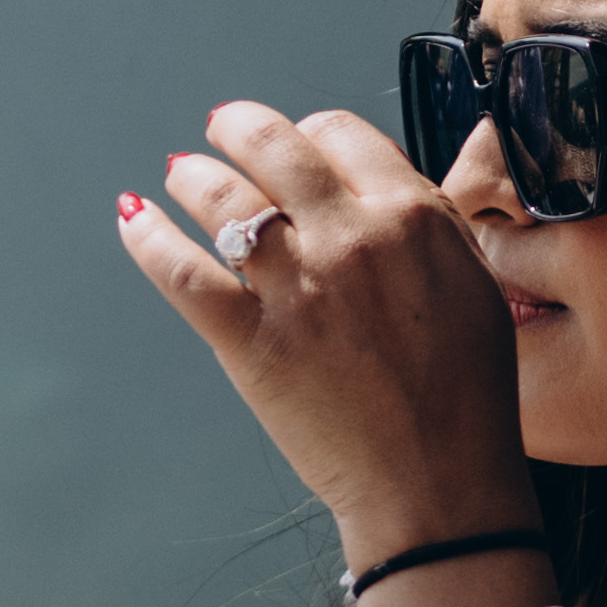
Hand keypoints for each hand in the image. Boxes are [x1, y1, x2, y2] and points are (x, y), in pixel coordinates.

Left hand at [123, 103, 535, 548]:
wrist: (438, 479)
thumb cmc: (466, 396)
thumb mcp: (472, 286)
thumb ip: (427, 227)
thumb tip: (382, 191)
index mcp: (411, 216)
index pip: (341, 133)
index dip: (313, 131)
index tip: (301, 140)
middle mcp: (349, 237)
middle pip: (273, 145)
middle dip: (237, 127)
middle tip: (222, 127)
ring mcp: (295, 287)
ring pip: (220, 197)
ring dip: (191, 175)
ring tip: (181, 173)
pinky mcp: (249, 339)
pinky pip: (181, 271)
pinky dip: (148, 238)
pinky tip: (135, 219)